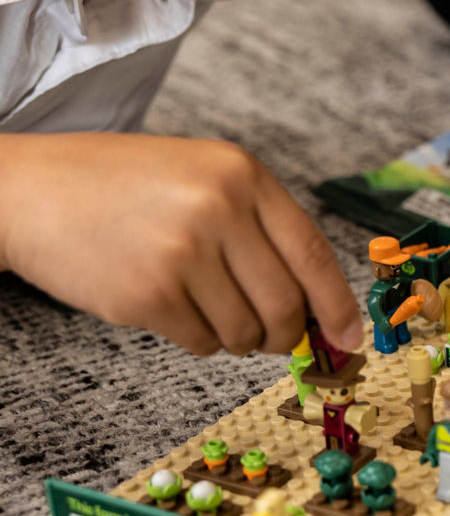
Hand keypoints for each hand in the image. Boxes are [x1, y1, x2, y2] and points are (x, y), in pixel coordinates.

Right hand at [0, 133, 361, 355]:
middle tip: (275, 337)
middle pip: (287, 304)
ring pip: (246, 331)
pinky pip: (203, 342)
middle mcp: (218, 209)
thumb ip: (263, 230)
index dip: (338, 304)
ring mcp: (182, 253)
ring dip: (238, 336)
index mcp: (243, 174)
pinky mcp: (147, 295)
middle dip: (287, 333)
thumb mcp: (205, 177)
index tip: (351, 337)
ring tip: (207, 305)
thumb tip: (322, 309)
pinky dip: (200, 338)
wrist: (28, 192)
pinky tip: (174, 307)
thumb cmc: (124, 186)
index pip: (313, 252)